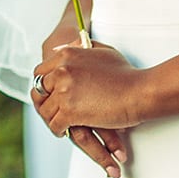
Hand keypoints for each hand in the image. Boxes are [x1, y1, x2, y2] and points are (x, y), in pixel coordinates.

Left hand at [31, 42, 141, 177]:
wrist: (139, 91)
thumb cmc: (127, 74)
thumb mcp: (103, 51)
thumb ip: (82, 48)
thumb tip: (71, 46)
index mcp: (67, 55)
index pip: (41, 71)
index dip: (43, 85)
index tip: (47, 93)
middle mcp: (62, 70)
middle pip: (39, 90)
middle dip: (43, 102)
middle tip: (49, 110)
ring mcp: (64, 91)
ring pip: (45, 110)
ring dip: (51, 118)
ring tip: (56, 123)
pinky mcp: (70, 111)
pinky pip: (55, 124)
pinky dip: (58, 130)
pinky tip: (63, 131)